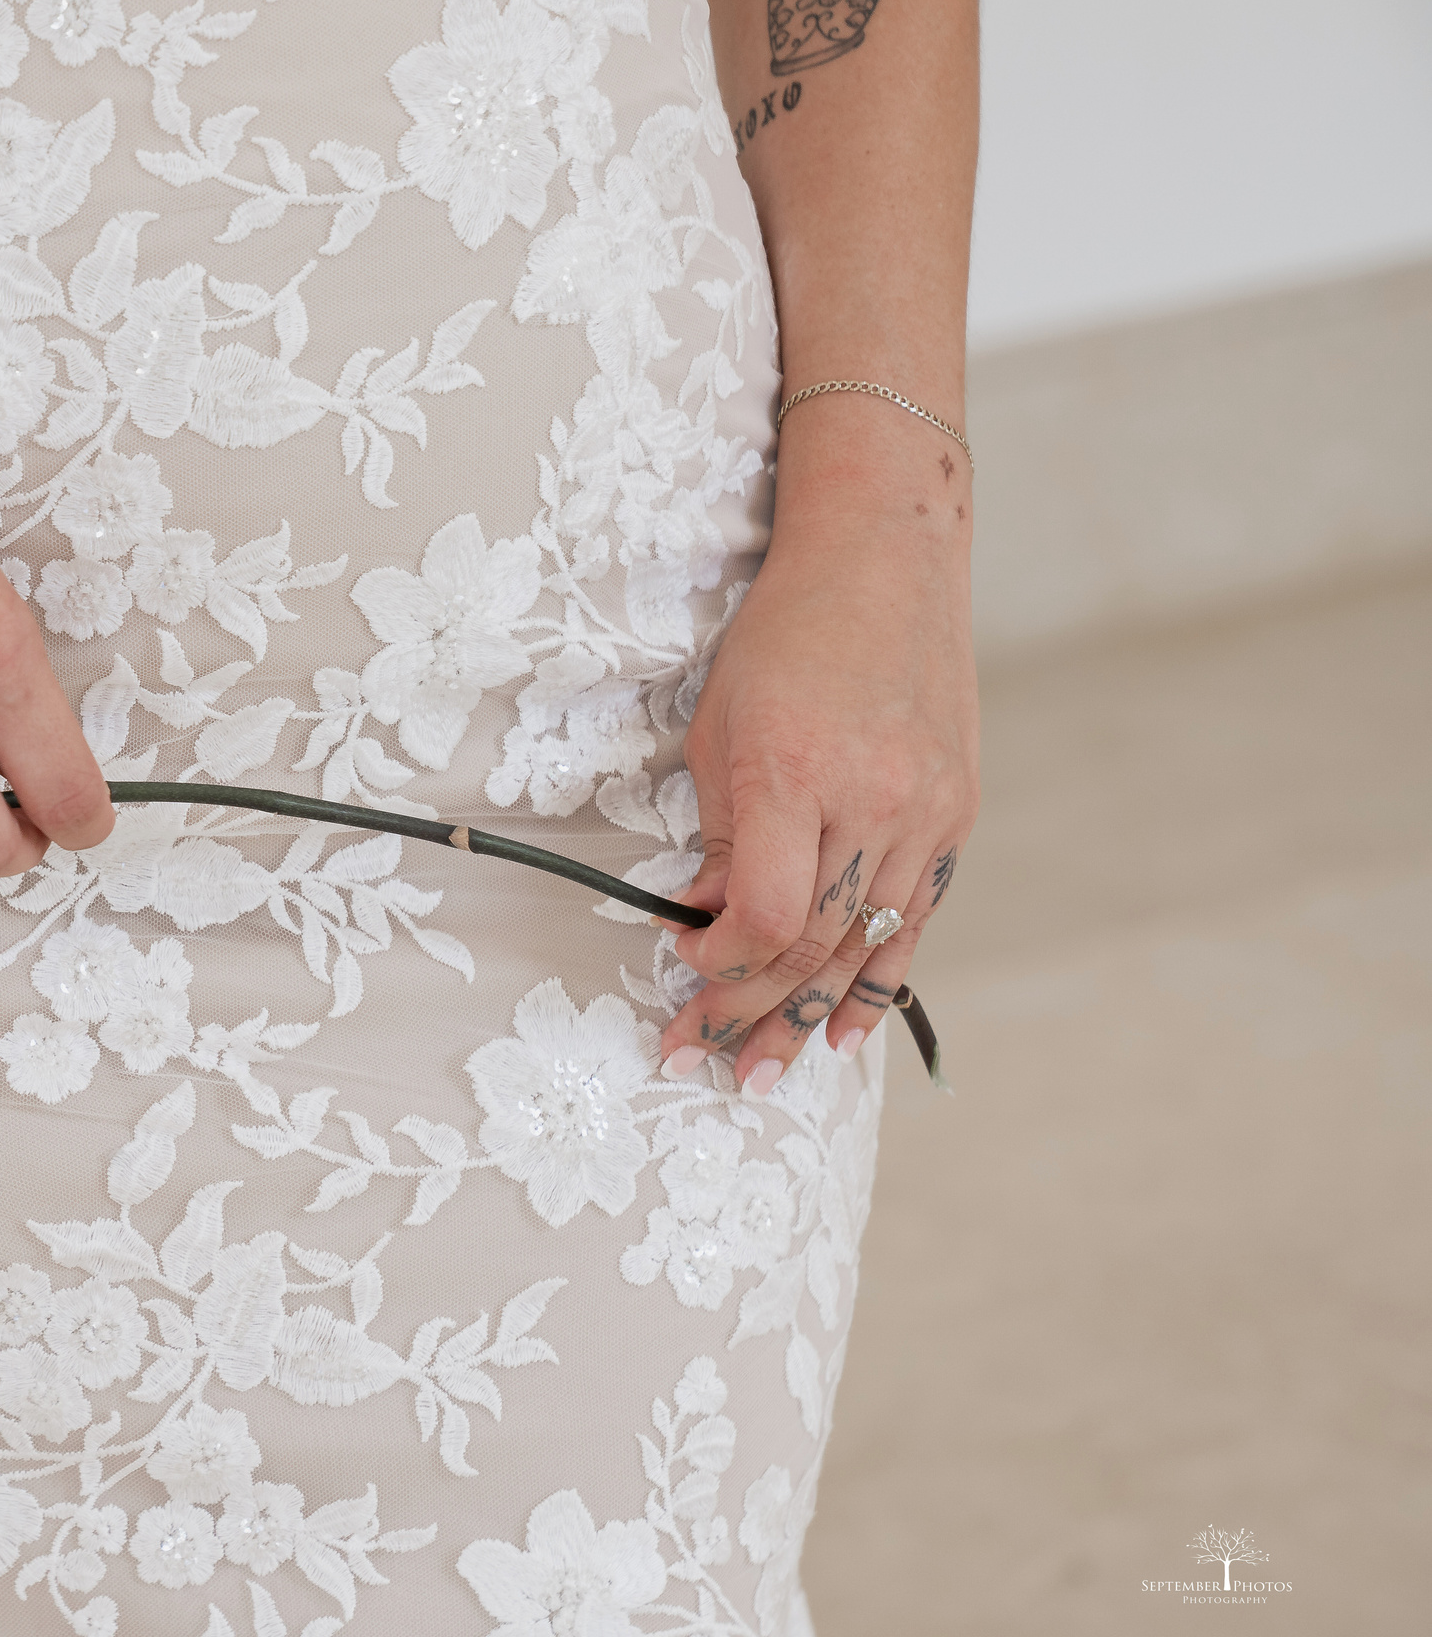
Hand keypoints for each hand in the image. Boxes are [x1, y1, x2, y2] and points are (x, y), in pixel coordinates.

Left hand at [653, 445, 978, 1094]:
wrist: (885, 562)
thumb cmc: (782, 636)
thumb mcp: (719, 726)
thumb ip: (718, 833)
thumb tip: (701, 919)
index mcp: (795, 774)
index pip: (766, 913)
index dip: (719, 960)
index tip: (681, 963)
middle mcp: (871, 801)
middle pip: (812, 944)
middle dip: (750, 1015)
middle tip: (705, 1063)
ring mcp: (924, 812)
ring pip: (866, 945)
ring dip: (810, 1019)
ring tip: (766, 1074)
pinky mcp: (955, 814)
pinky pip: (914, 919)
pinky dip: (879, 981)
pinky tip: (846, 1032)